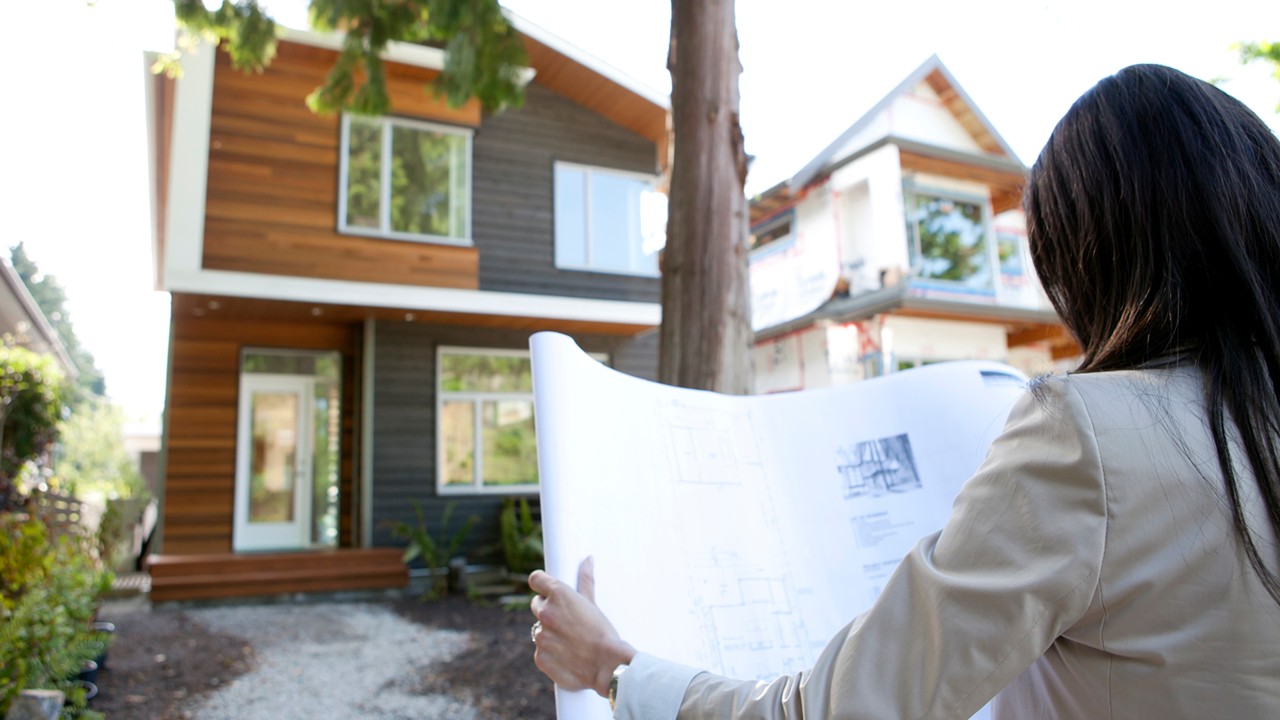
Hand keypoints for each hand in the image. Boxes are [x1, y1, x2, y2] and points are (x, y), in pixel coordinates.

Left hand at [529, 556, 636, 696]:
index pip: (535, 579)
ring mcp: (541, 635)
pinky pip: (541, 650)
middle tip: (566, 620)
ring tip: (571, 641)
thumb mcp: (593, 604)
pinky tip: (566, 655)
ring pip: (540, 629)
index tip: (544, 589)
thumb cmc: (603, 634)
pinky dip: (550, 652)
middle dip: (547, 610)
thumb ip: (586, 580)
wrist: (607, 667)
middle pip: (536, 604)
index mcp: (558, 595)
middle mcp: (545, 612)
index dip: (540, 584)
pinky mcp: (539, 656)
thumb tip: (587, 559)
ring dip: (550, 633)